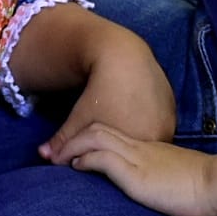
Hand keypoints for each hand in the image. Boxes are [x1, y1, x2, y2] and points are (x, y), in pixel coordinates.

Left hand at [40, 27, 175, 159]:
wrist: (122, 54)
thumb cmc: (99, 90)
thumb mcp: (78, 119)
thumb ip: (62, 143)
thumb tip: (43, 157)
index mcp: (140, 143)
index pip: (127, 161)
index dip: (112, 157)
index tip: (101, 146)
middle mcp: (160, 134)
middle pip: (142, 151)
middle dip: (128, 148)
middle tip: (113, 132)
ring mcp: (169, 119)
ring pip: (153, 136)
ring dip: (141, 135)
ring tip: (125, 120)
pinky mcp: (173, 105)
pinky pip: (161, 122)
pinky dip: (150, 122)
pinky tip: (136, 110)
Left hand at [59, 122, 216, 215]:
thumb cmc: (203, 182)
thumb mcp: (177, 170)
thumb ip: (161, 167)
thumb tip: (150, 176)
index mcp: (151, 142)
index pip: (114, 130)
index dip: (91, 135)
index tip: (77, 147)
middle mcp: (141, 143)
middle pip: (100, 128)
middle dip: (75, 137)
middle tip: (58, 150)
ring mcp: (138, 156)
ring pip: (97, 138)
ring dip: (73, 147)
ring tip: (60, 158)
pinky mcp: (136, 173)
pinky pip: (102, 158)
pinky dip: (84, 159)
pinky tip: (75, 166)